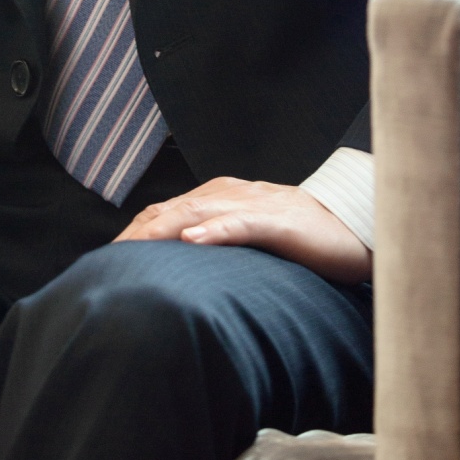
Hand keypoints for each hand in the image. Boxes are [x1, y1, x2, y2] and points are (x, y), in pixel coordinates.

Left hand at [114, 176, 371, 283]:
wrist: (352, 226)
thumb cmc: (302, 238)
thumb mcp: (251, 240)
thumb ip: (219, 244)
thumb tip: (184, 265)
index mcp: (220, 198)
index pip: (165, 213)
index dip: (135, 234)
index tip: (107, 261)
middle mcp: (229, 194)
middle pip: (172, 209)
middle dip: (137, 234)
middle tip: (107, 261)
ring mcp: (253, 204)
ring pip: (198, 210)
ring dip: (163, 228)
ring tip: (134, 248)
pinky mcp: (277, 220)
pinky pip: (241, 222)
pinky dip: (215, 228)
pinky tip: (194, 239)